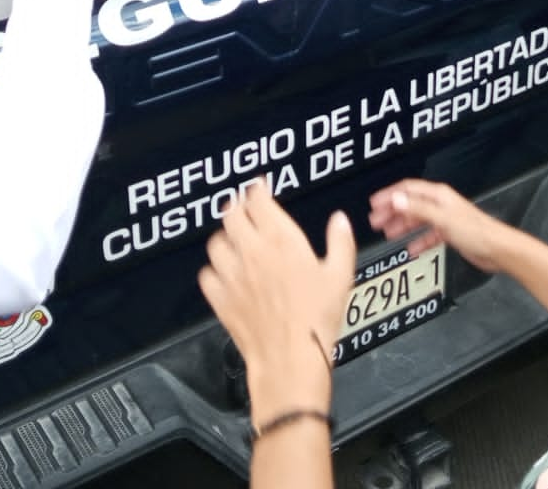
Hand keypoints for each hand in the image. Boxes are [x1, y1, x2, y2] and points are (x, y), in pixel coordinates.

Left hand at [198, 181, 354, 417]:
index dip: (256, 189)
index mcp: (282, 240)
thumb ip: (340, 242)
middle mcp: (252, 252)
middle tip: (243, 208)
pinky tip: (223, 273)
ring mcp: (232, 274)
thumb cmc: (316, 320)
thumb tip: (339, 221)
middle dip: (236, 207)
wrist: (291, 359)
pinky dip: (213, 270)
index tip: (259, 188)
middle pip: (231, 214)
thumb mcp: (340, 276)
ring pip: (216, 242)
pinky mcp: (220, 298)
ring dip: (224, 238)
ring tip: (233, 240)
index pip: (258, 200)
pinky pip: (207, 274)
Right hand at [368, 179, 508, 273]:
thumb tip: (397, 200)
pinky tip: (411, 248)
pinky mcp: (449, 233)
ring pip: (417, 219)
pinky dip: (418, 241)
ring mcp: (445, 219)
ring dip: (401, 225)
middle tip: (376, 220)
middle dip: (391, 211)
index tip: (375, 203)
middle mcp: (441, 205)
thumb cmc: (478, 231)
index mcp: (439, 196)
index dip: (390, 195)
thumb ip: (418, 210)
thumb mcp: (442, 219)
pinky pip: (427, 235)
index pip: (408, 189)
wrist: (498, 249)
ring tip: (388, 232)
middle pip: (410, 204)